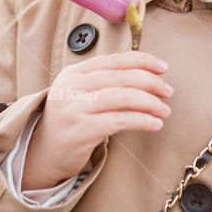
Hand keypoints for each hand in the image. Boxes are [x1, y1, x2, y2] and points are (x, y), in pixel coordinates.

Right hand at [21, 50, 173, 189]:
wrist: (43, 151)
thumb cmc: (70, 121)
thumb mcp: (79, 93)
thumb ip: (103, 82)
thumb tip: (145, 76)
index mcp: (74, 73)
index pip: (113, 60)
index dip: (141, 61)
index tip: (163, 67)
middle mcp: (72, 87)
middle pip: (120, 77)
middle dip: (150, 82)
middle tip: (168, 91)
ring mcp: (75, 108)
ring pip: (121, 97)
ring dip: (149, 102)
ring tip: (164, 110)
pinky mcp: (81, 130)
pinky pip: (119, 121)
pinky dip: (141, 120)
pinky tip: (154, 124)